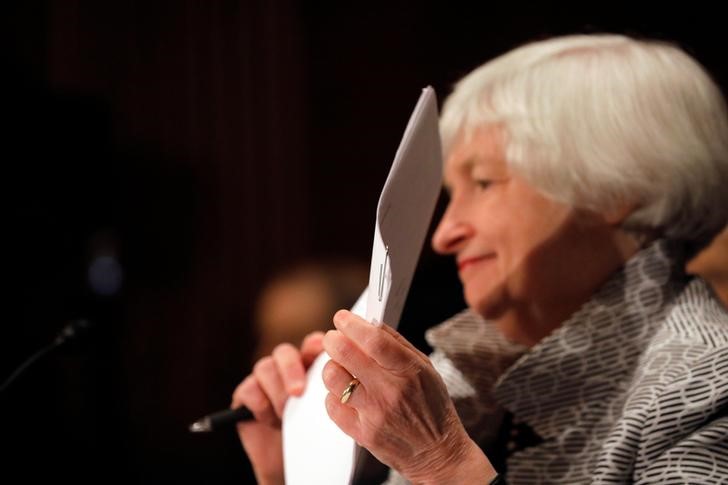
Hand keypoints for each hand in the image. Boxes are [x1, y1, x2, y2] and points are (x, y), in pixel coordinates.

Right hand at [231, 332, 323, 484]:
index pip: (311, 344)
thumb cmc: (314, 437)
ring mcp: (264, 380)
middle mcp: (286, 367)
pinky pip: (248, 389)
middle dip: (291, 370)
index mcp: (310, 365)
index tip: (320, 353)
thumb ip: (332, 393)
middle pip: (284, 352)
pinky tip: (269, 420)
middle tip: (298, 393)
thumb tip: (343, 383)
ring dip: (276, 392)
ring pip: (265, 367)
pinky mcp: (246, 395)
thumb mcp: (329, 414)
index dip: (314, 345)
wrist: (289, 464)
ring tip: (285, 415)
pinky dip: (259, 403)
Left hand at [322, 310, 495, 483]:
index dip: (352, 324)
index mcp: (409, 371)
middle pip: (345, 354)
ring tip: (341, 368)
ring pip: (332, 378)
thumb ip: (398, 344)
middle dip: (333, 339)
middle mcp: (390, 391)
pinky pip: (332, 405)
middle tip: (333, 338)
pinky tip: (346, 394)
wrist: (439, 453)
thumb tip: (370, 323)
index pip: (373, 339)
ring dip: (332, 367)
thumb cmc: (432, 407)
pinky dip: (334, 395)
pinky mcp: (362, 433)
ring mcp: (374, 414)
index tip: (342, 317)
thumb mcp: (426, 369)